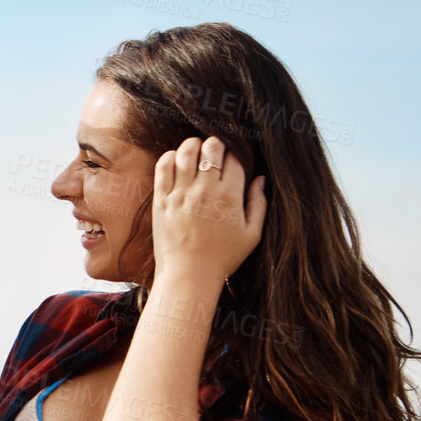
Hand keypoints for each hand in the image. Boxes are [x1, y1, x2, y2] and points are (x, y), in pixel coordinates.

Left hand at [151, 136, 267, 281]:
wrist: (188, 276)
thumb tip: (260, 179)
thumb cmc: (222, 258)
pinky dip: (169, 157)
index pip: (234, 157)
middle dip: (216, 144)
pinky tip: (175, 160)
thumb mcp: (252, 234)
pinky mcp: (161, 201)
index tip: (232, 159)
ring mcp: (181, 195)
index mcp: (230, 197)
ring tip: (195, 152)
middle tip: (214, 152)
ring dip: (192, 146)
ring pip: (186, 152)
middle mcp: (205, 192)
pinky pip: (163, 167)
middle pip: (212, 148)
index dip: (235, 153)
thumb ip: (258, 203)